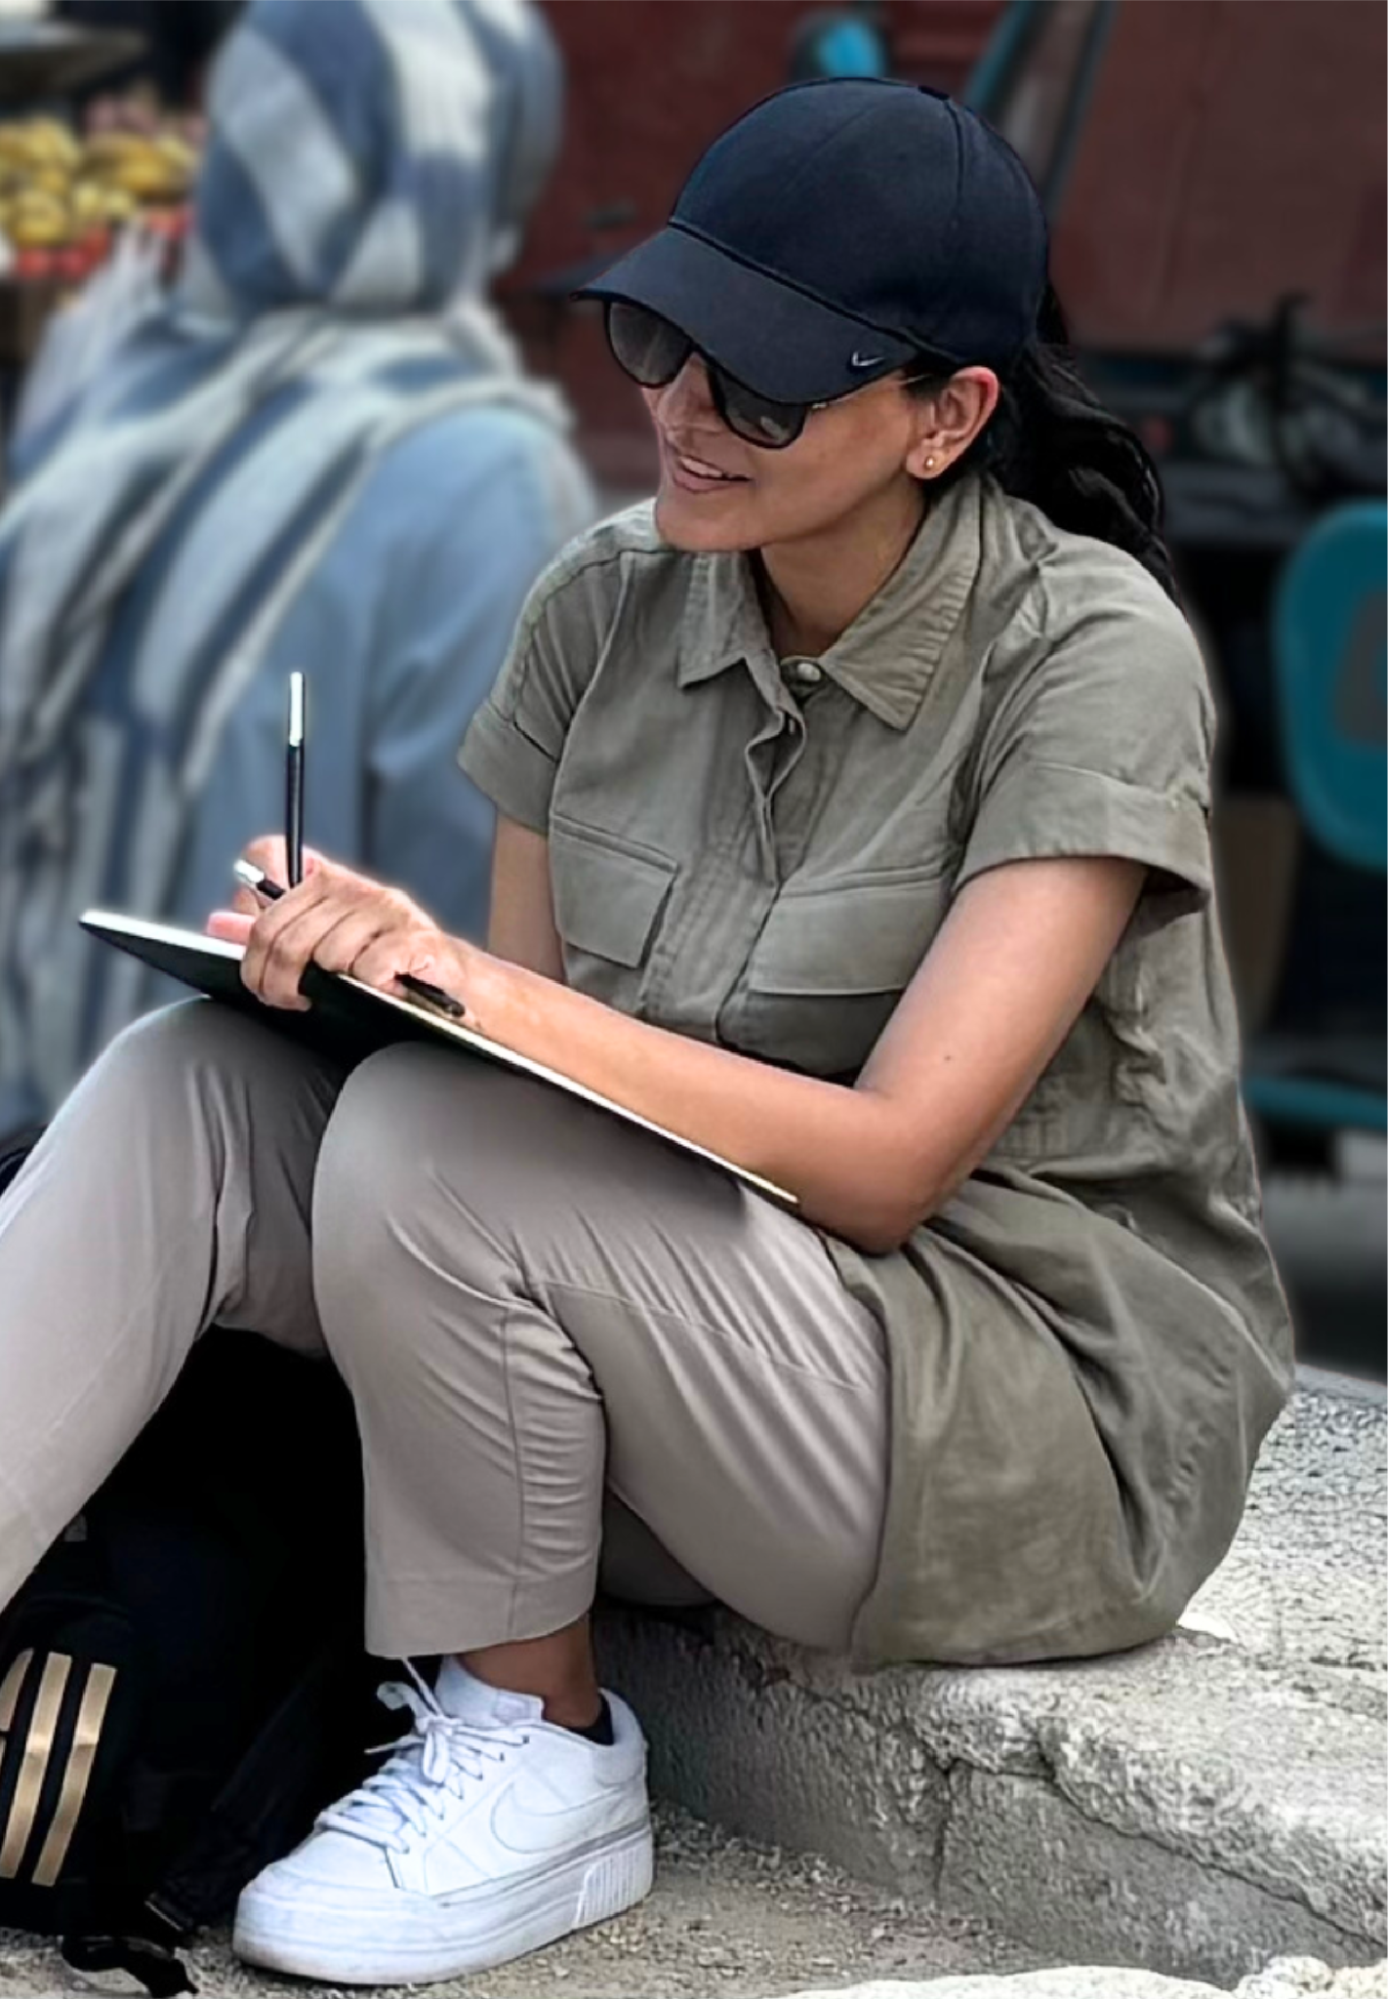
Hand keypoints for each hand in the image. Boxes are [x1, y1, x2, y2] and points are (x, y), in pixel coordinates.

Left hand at [206, 836, 469, 1013]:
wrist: (457, 988)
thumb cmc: (386, 968)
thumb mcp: (323, 946)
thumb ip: (273, 934)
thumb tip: (218, 923)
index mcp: (327, 882)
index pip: (265, 880)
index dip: (250, 934)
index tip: (259, 970)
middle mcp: (355, 888)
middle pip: (284, 935)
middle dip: (277, 981)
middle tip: (290, 1001)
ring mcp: (387, 910)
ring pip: (325, 955)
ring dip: (331, 987)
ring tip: (346, 995)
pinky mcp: (416, 938)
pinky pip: (368, 968)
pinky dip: (370, 988)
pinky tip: (381, 991)